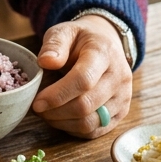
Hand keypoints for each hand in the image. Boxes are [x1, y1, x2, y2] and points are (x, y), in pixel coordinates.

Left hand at [30, 15, 132, 137]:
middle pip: (86, 105)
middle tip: (37, 108)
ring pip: (91, 122)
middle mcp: (119, 77)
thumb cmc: (81, 39)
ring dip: (63, 122)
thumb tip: (45, 62)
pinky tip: (60, 119)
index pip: (83, 80)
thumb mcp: (64, 31)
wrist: (107, 43)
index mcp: (103, 53)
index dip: (58, 95)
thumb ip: (54, 44)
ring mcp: (123, 97)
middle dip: (56, 111)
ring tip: (46, 113)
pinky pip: (96, 130)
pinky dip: (74, 129)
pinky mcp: (121, 112)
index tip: (37, 102)